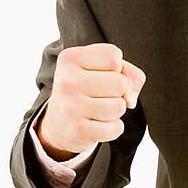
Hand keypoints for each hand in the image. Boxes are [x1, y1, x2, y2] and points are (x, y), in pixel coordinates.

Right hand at [38, 43, 145, 157]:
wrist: (58, 125)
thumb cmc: (85, 91)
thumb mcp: (102, 70)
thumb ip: (128, 73)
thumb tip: (129, 99)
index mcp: (70, 58)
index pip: (114, 56)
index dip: (116, 68)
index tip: (99, 75)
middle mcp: (67, 81)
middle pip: (121, 82)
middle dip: (118, 92)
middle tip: (98, 97)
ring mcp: (71, 107)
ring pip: (120, 106)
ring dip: (115, 111)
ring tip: (97, 111)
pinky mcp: (79, 130)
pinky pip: (116, 128)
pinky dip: (112, 129)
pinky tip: (96, 125)